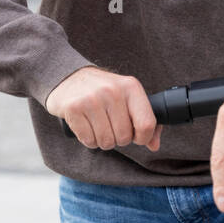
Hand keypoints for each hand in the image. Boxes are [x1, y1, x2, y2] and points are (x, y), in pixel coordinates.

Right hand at [45, 67, 161, 151]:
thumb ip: (145, 120)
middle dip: (119, 139)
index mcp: (131, 87)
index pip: (146, 124)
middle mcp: (113, 91)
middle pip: (124, 137)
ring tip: (98, 127)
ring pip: (106, 141)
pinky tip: (87, 127)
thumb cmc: (103, 91)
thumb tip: (154, 145)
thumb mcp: (128, 97)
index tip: (136, 137)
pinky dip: (88, 140)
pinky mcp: (74, 108)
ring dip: (103, 141)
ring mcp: (92, 99)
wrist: (70, 77)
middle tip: (111, 128)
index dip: (143, 138)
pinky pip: (88, 140)